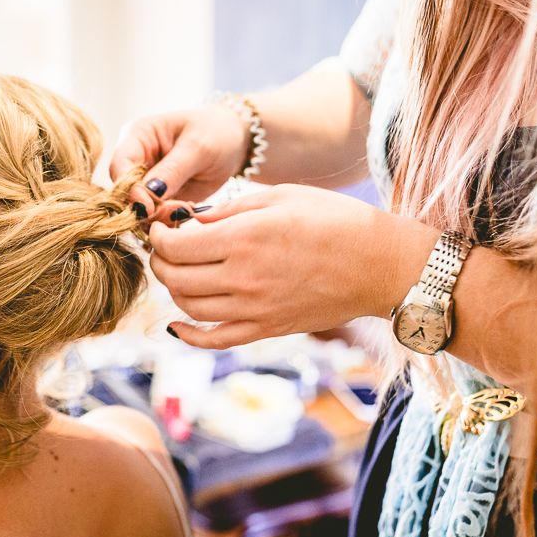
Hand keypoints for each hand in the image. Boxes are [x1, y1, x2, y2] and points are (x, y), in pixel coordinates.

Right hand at [109, 104, 248, 216]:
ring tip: (185, 210)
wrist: (236, 142)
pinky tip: (188, 212)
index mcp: (138, 135)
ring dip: (159, 217)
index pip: (119, 165)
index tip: (147, 207)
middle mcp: (136, 159)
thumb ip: (173, 170)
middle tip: (175, 211)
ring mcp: (147, 180)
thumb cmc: (217, 133)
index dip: (128, 189)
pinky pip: (156, 216)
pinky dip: (169, 219)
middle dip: (146, 208)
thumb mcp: (199, 147)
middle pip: (125, 192)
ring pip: (139, 208)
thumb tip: (146, 194)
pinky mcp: (160, 198)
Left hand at [148, 184, 439, 348]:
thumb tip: (191, 221)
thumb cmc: (335, 219)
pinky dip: (188, 335)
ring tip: (179, 272)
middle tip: (166, 247)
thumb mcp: (281, 196)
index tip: (163, 226)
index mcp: (244, 238)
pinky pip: (215, 341)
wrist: (378, 264)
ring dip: (173, 290)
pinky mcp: (268, 329)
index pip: (175, 245)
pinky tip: (176, 324)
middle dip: (160, 260)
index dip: (158, 235)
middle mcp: (243, 277)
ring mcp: (255, 309)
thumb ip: (231, 209)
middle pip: (175, 277)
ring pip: (188, 308)